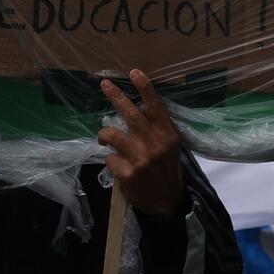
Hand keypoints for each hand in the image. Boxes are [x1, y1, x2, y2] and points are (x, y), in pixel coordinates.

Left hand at [98, 70, 186, 218]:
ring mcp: (140, 160)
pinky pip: (109, 159)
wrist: (167, 201)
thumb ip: (156, 129)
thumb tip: (136, 108)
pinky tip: (116, 165)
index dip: (144, 88)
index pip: (155, 107)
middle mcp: (154, 144)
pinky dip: (110, 160)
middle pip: (131, 115)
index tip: (134, 72)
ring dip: (104, 134)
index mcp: (167, 135)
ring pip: (113, 135)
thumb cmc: (166, 169)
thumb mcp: (170, 147)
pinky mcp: (127, 174)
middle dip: (116, 97)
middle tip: (104, 84)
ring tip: (104, 138)